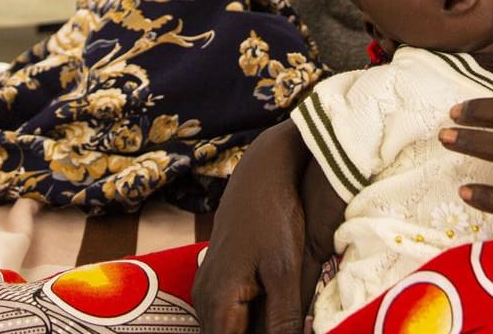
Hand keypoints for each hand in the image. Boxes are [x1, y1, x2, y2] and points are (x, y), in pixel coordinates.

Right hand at [196, 128, 305, 333]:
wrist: (261, 174)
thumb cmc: (274, 216)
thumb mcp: (285, 271)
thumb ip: (284, 319)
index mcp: (219, 301)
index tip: (281, 330)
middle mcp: (205, 299)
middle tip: (287, 326)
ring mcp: (207, 289)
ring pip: (227, 329)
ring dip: (254, 330)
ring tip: (283, 321)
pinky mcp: (216, 280)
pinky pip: (229, 315)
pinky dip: (248, 322)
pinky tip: (274, 316)